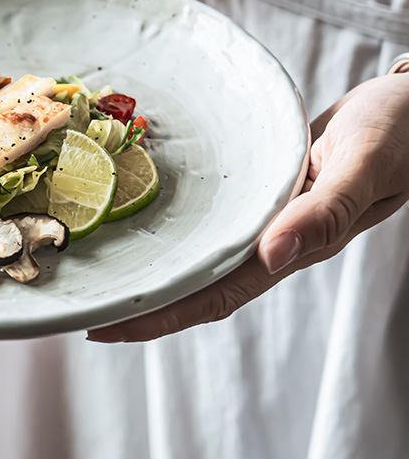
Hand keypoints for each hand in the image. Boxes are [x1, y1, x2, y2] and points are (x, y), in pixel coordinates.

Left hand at [88, 72, 408, 342]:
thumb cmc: (400, 133)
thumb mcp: (362, 165)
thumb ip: (324, 211)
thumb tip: (273, 255)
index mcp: (295, 245)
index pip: (216, 295)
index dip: (161, 315)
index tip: (107, 326)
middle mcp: (273, 238)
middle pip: (197, 283)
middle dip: (143, 299)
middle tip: (82, 302)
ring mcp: (267, 215)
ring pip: (202, 252)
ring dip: (155, 265)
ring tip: (101, 267)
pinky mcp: (264, 189)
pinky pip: (214, 217)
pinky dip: (179, 225)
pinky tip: (147, 216)